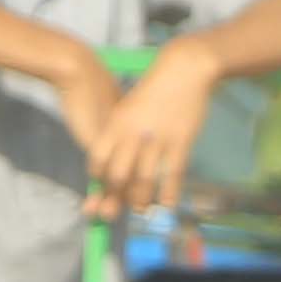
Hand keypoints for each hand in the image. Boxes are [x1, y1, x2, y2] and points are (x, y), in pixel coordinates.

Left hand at [82, 45, 220, 215]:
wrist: (182, 68)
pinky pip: (173, 174)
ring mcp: (157, 139)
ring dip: (140, 200)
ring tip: (141, 209)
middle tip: (114, 212)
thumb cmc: (154, 89)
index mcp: (116, 124)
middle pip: (118, 176)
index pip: (99, 161)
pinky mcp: (180, 141)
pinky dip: (169, 193)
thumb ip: (120, 132)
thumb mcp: (128, 107)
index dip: (98, 181)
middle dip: (114, 199)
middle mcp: (133, 134)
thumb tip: (116, 157)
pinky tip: (167, 205)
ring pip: (144, 180)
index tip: (101, 191)